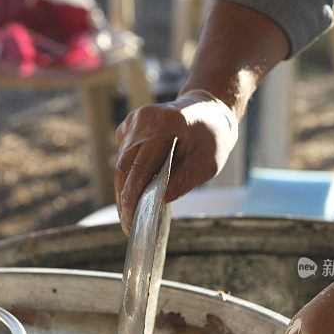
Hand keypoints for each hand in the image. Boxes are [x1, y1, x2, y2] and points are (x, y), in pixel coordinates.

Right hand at [114, 90, 237, 234]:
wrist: (209, 109)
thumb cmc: (212, 138)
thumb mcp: (207, 164)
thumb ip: (183, 182)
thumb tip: (156, 201)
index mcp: (167, 126)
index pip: (140, 167)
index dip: (132, 197)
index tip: (130, 220)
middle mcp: (145, 120)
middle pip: (124, 166)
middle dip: (124, 198)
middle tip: (127, 224)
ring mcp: (135, 121)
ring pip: (121, 162)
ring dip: (124, 189)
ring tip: (130, 213)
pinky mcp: (130, 125)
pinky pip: (124, 155)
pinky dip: (128, 174)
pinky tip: (138, 189)